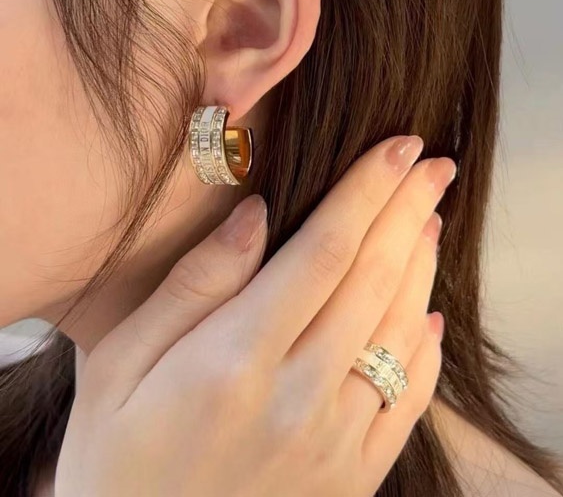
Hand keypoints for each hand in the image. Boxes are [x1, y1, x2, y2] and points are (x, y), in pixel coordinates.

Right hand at [54, 135, 455, 496]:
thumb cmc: (117, 463)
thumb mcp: (119, 367)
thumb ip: (191, 287)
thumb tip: (256, 217)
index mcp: (236, 361)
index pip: (324, 250)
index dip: (368, 190)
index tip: (399, 147)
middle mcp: (299, 398)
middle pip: (374, 279)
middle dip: (408, 210)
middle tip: (433, 165)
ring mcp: (335, 442)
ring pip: (400, 330)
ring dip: (421, 265)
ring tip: (429, 217)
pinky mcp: (353, 478)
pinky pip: (409, 399)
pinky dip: (426, 346)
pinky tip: (429, 311)